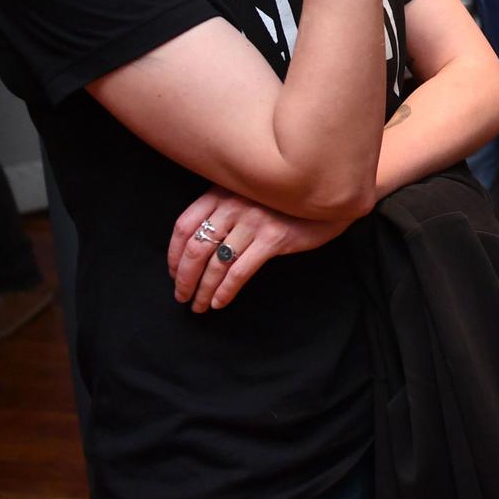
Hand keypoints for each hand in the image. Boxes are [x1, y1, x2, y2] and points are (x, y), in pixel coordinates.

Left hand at [168, 187, 351, 311]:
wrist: (325, 195)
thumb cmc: (283, 200)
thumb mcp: (247, 195)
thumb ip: (223, 210)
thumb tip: (196, 248)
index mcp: (221, 192)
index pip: (184, 225)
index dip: (174, 254)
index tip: (173, 273)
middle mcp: (234, 205)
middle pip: (196, 248)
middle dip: (184, 278)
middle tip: (182, 296)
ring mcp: (253, 221)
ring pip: (217, 264)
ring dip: (203, 290)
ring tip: (200, 305)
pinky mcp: (274, 238)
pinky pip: (240, 271)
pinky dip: (226, 291)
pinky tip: (220, 303)